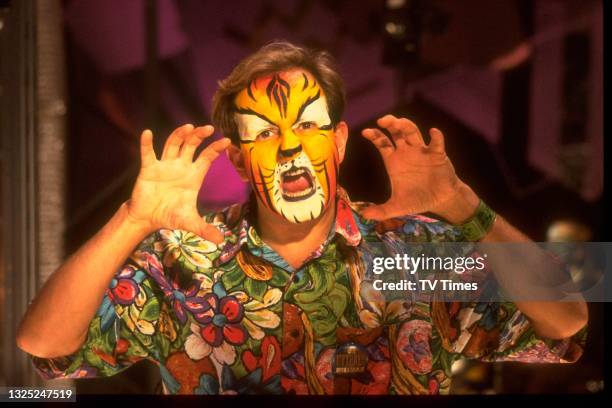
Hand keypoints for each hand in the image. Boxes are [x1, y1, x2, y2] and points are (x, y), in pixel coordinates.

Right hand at [126, 124, 230, 242]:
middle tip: (208, 128)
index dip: (215, 149)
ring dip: (179, 135)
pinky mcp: (149, 168)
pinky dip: (147, 143)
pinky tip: (148, 133)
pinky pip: (148, 153)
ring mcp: (165, 165)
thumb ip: (204, 229)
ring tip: (188, 127)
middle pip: (191, 146)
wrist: (148, 218)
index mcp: (193, 176)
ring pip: (173, 144)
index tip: (226, 140)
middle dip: (199, 136)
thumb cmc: (170, 215)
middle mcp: (181, 167)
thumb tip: (220, 241)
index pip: (207, 158)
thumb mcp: (189, 222)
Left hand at [360, 115, 477, 222]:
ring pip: (413, 132)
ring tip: (399, 122)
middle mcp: (406, 152)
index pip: (382, 143)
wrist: (440, 201)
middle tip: (383, 120)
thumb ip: (381, 211)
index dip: (374, 136)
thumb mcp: (397, 207)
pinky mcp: (437, 154)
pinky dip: (436, 136)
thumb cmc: (417, 199)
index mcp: (394, 160)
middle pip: (396, 133)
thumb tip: (364, 215)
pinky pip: (436, 143)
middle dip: (390, 124)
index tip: (365, 132)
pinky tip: (433, 132)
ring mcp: (421, 151)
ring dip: (406, 126)